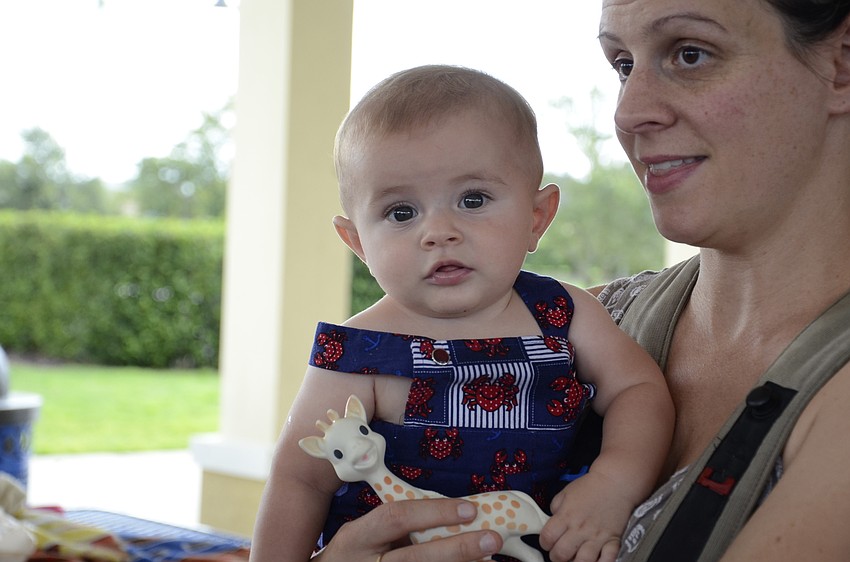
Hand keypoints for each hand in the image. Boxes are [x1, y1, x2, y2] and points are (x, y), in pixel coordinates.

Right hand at [313, 498, 501, 561]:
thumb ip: (397, 527)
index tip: (469, 509)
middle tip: (490, 539)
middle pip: (414, 558)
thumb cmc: (354, 555)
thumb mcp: (363, 535)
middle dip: (456, 549)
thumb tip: (452, 516)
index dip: (433, 512)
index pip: (395, 518)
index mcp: (356, 539)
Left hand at [539, 473, 629, 561]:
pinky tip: (595, 560)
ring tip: (575, 559)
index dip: (544, 543)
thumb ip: (556, 508)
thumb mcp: (566, 493)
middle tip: (559, 554)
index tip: (548, 542)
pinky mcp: (613, 541)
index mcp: (566, 516)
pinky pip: (607, 560)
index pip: (547, 537)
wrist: (616, 483)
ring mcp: (597, 537)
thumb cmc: (590, 486)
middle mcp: (580, 529)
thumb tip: (551, 520)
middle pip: (561, 554)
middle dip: (556, 557)